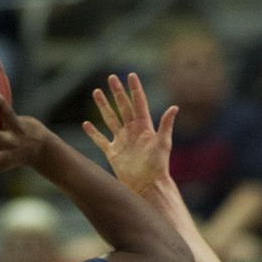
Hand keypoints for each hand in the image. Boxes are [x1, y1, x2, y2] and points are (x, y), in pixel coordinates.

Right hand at [82, 73, 176, 195]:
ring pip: (110, 119)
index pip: (138, 103)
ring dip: (103, 106)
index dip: (135, 89)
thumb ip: (166, 125)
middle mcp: (132, 131)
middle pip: (123, 107)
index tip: (131, 75)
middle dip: (117, 92)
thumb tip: (175, 107)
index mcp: (144, 127)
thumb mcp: (163, 143)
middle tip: (111, 78)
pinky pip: (101, 140)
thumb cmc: (158, 166)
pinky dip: (93, 133)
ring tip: (96, 92)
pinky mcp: (113, 153)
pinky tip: (86, 124)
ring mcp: (122, 141)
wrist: (148, 186)